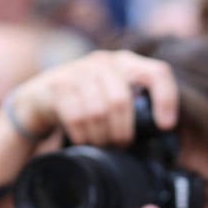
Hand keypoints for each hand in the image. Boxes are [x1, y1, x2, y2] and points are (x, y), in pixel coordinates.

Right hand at [5, 50, 178, 147]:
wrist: (42, 96)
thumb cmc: (88, 102)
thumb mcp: (114, 97)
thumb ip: (137, 107)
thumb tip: (164, 135)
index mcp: (127, 62)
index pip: (157, 72)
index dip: (166, 99)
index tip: (165, 126)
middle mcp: (105, 61)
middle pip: (122, 101)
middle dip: (122, 131)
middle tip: (120, 145)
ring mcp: (79, 70)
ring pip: (98, 111)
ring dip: (101, 136)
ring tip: (101, 144)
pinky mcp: (58, 84)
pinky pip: (76, 117)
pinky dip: (82, 135)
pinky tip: (84, 140)